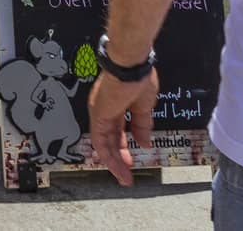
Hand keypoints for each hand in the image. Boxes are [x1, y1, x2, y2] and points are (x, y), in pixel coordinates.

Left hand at [88, 68, 158, 185]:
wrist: (131, 65)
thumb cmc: (139, 78)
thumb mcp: (144, 107)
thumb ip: (142, 126)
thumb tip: (145, 142)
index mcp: (116, 105)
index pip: (117, 131)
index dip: (124, 146)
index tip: (132, 159)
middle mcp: (105, 110)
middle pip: (110, 139)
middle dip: (119, 158)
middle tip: (126, 174)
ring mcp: (100, 112)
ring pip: (103, 143)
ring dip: (114, 162)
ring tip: (124, 177)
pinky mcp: (98, 116)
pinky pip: (100, 140)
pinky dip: (107, 156)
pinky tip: (117, 167)